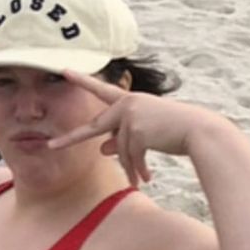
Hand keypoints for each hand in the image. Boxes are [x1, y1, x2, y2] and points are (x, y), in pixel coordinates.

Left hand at [47, 71, 214, 186]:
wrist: (199, 132)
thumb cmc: (176, 131)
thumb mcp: (146, 134)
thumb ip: (121, 139)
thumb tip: (102, 149)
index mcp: (130, 100)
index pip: (101, 90)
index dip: (82, 80)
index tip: (64, 70)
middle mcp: (127, 104)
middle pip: (95, 127)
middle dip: (71, 140)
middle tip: (50, 146)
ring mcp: (130, 116)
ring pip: (119, 149)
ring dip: (130, 167)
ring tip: (140, 179)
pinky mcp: (136, 130)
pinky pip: (130, 156)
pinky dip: (138, 169)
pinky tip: (146, 178)